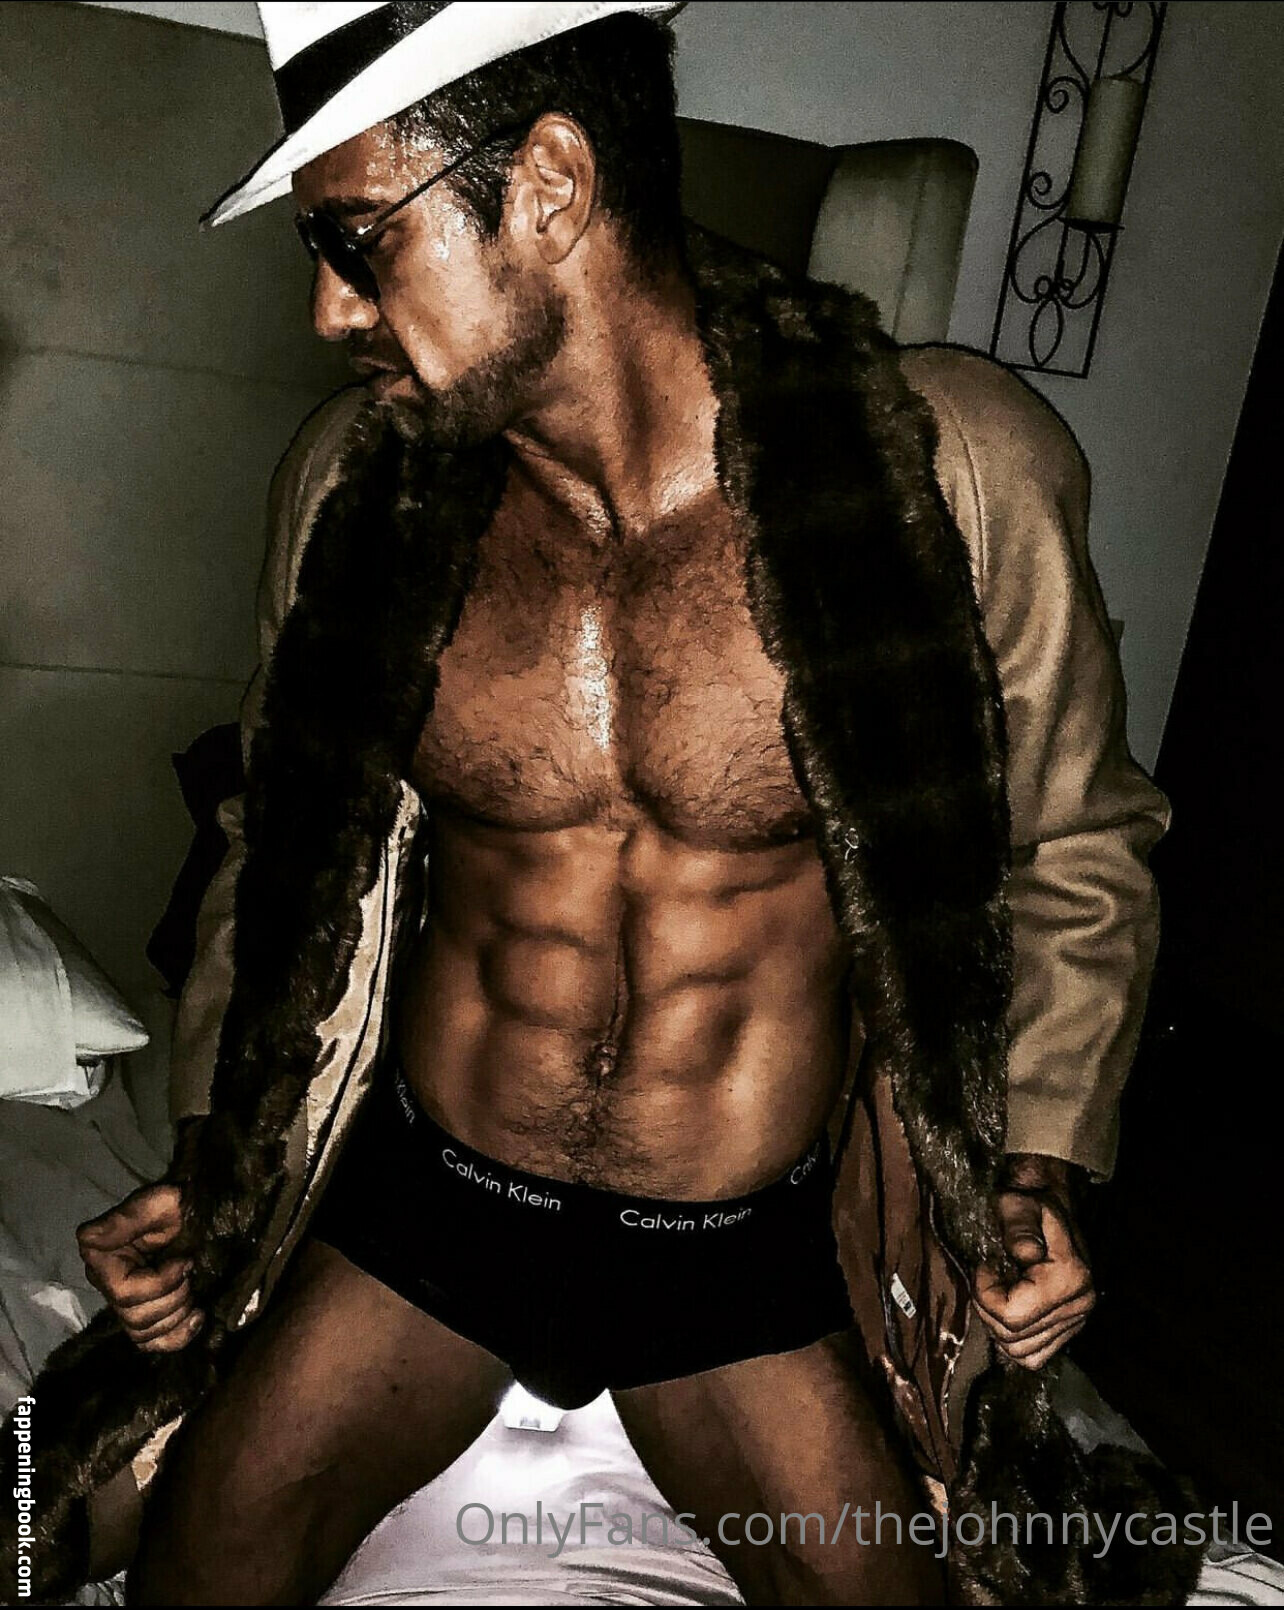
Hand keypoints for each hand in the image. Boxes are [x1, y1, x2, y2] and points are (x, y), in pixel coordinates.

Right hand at [77, 1124, 205, 1352]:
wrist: (192, 1212)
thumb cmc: (174, 1204)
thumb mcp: (155, 1203)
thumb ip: (124, 1220)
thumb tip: (88, 1238)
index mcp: (102, 1259)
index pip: (124, 1294)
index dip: (160, 1284)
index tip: (186, 1261)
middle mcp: (107, 1284)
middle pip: (136, 1319)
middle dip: (173, 1299)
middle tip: (192, 1275)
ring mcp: (124, 1303)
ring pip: (143, 1334)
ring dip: (176, 1317)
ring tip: (194, 1291)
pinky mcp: (143, 1314)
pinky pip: (151, 1344)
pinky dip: (176, 1337)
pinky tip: (197, 1318)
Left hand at [972, 1153, 1094, 1370]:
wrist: (1050, 1203)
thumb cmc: (1027, 1202)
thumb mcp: (1015, 1203)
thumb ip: (1018, 1227)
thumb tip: (1025, 1254)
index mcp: (1070, 1278)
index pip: (1012, 1316)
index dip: (985, 1295)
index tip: (983, 1267)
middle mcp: (1080, 1306)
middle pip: (1013, 1338)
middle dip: (987, 1310)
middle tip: (986, 1278)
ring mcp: (1077, 1320)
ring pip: (1022, 1353)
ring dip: (998, 1327)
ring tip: (995, 1293)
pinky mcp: (1070, 1328)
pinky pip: (1035, 1356)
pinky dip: (1014, 1342)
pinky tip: (1006, 1311)